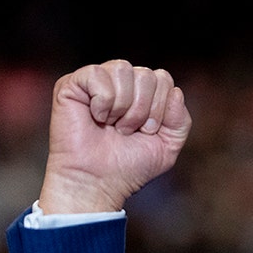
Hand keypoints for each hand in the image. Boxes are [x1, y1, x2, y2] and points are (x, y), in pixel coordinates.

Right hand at [38, 59, 192, 213]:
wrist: (97, 182)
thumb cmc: (129, 166)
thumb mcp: (168, 146)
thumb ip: (181, 120)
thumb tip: (175, 92)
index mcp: (142, 92)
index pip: (163, 79)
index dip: (160, 108)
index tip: (146, 131)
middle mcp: (120, 82)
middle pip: (147, 75)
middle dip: (143, 109)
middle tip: (126, 131)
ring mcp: (96, 81)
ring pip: (124, 70)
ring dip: (123, 106)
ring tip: (112, 125)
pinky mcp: (72, 84)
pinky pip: (98, 74)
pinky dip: (103, 101)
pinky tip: (95, 116)